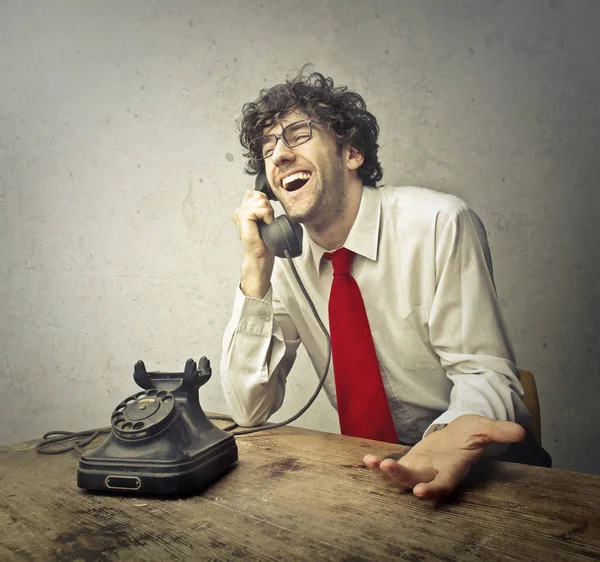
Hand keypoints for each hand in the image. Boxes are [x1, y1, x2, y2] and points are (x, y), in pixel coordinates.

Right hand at [232, 190, 275, 297]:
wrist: (260, 257)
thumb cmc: (264, 242)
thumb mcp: (266, 220)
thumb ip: (263, 207)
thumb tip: (265, 196)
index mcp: (243, 209)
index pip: (257, 193)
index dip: (266, 204)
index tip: (266, 219)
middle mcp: (239, 209)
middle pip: (261, 195)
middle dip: (268, 209)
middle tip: (265, 224)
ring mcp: (240, 212)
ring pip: (262, 201)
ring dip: (268, 214)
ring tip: (264, 226)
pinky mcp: (243, 216)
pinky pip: (262, 209)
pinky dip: (267, 218)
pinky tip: (264, 227)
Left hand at [363, 414, 525, 499]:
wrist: (459, 434)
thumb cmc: (472, 434)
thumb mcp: (485, 428)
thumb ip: (499, 432)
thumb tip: (519, 432)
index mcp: (452, 469)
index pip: (444, 484)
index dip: (434, 489)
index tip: (421, 492)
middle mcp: (434, 474)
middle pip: (417, 482)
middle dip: (402, 477)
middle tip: (389, 467)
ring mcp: (419, 469)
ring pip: (401, 478)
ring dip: (385, 473)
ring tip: (372, 463)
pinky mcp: (409, 462)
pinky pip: (392, 468)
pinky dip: (379, 466)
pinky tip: (367, 460)